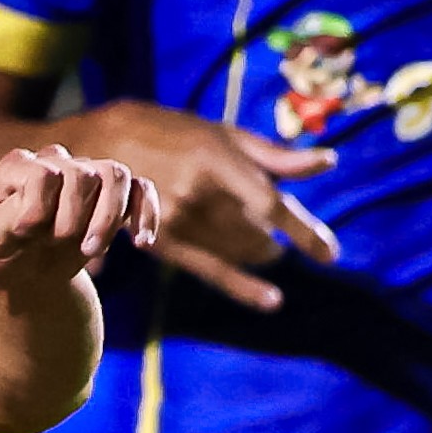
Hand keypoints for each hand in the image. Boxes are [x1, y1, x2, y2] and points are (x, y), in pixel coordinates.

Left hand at [0, 144, 157, 288]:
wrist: (26, 270)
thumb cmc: (5, 250)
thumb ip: (4, 222)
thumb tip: (33, 214)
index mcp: (21, 166)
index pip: (43, 173)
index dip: (39, 206)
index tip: (25, 235)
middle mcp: (57, 162)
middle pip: (83, 173)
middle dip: (73, 217)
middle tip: (56, 243)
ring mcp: (88, 175)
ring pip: (116, 174)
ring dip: (108, 217)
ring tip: (90, 251)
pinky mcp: (113, 195)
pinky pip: (142, 190)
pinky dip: (145, 214)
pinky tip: (140, 243)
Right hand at [64, 100, 338, 311]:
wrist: (100, 146)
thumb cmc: (172, 132)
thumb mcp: (224, 133)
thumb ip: (276, 155)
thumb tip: (329, 162)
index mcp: (216, 161)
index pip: (272, 205)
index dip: (305, 232)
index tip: (331, 255)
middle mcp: (198, 195)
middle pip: (259, 235)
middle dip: (276, 238)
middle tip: (276, 231)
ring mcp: (178, 223)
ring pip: (240, 254)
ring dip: (260, 252)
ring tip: (260, 243)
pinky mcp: (163, 243)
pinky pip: (213, 273)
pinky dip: (245, 288)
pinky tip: (272, 300)